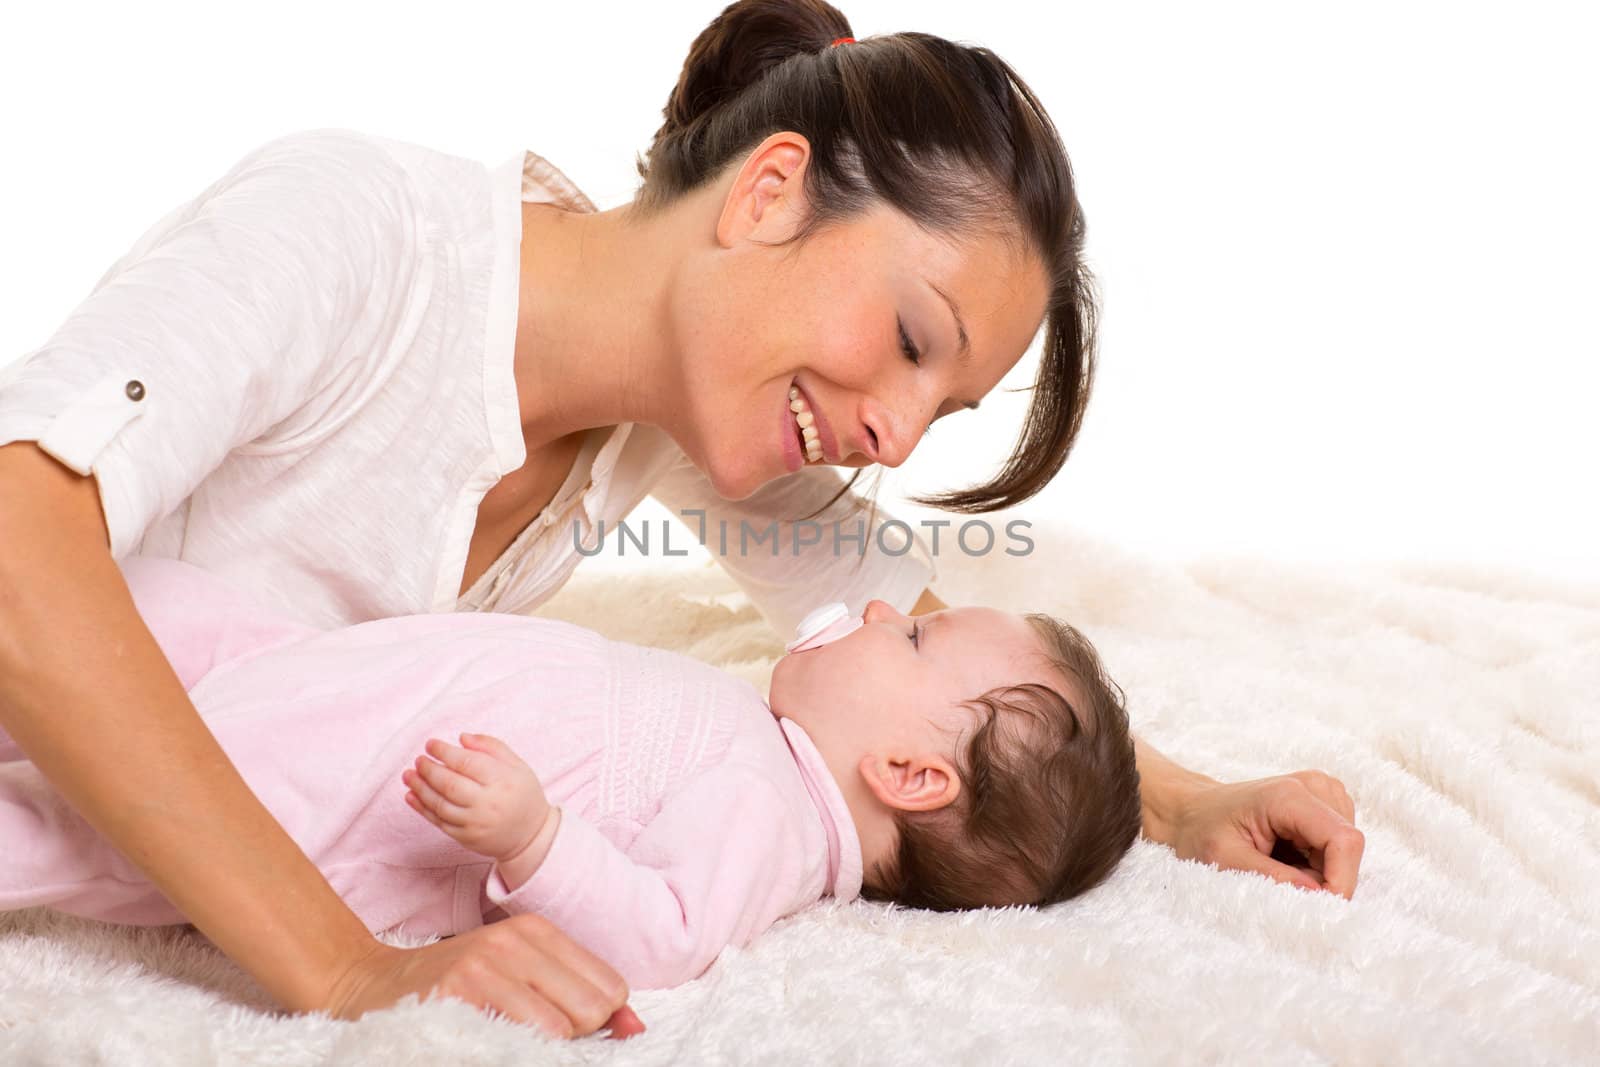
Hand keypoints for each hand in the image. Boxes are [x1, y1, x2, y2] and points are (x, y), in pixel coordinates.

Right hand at [324, 915, 644, 1039]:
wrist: (370, 984)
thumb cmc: (456, 986)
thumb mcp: (522, 977)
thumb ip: (582, 999)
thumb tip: (636, 1026)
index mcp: (537, 930)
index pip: (610, 988)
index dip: (595, 1021)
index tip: (561, 1026)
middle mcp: (514, 940)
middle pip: (592, 1009)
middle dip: (574, 1035)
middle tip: (529, 1034)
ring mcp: (484, 964)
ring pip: (559, 1028)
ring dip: (540, 1047)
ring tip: (506, 1038)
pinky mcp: (456, 994)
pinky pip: (516, 1040)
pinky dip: (513, 1050)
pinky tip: (487, 1042)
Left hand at [404, 733, 549, 862]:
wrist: (530, 836)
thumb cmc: (523, 795)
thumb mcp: (517, 765)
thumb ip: (492, 747)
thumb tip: (462, 738)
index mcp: (502, 781)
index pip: (467, 762)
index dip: (444, 752)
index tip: (431, 744)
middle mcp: (487, 803)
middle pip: (449, 784)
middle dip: (429, 769)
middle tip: (418, 760)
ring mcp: (475, 823)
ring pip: (440, 804)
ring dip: (420, 788)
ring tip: (408, 775)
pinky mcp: (466, 838)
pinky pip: (439, 822)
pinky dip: (422, 809)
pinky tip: (411, 796)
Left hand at [1168, 770, 1365, 897]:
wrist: (1194, 810)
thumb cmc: (1202, 831)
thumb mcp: (1225, 859)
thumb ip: (1270, 876)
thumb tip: (1317, 895)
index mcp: (1288, 795)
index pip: (1343, 840)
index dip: (1340, 879)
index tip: (1320, 908)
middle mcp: (1314, 786)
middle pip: (1347, 847)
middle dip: (1325, 878)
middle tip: (1281, 884)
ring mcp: (1323, 792)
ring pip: (1345, 849)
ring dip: (1320, 870)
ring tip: (1277, 864)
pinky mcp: (1325, 803)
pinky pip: (1338, 845)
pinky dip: (1318, 862)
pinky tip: (1287, 855)